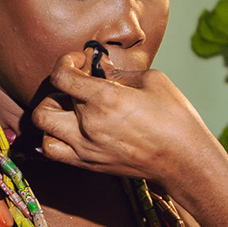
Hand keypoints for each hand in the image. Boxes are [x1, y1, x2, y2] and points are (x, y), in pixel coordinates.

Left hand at [29, 50, 211, 185]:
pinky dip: (50, 138)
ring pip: (42, 127)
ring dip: (50, 113)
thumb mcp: (152, 80)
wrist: (185, 161)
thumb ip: (120, 73)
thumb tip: (101, 70)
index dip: (65, 62)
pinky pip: (51, 151)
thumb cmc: (175, 118)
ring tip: (69, 110)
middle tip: (76, 86)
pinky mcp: (88, 164)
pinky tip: (67, 130)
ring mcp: (86, 148)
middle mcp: (89, 124)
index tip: (80, 62)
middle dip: (58, 88)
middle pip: (48, 101)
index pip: (61, 76)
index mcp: (105, 98)